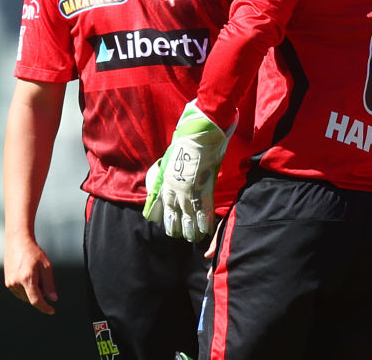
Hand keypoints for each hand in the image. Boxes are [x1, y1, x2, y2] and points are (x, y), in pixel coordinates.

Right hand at [4, 237, 57, 314]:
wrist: (18, 243)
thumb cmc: (34, 253)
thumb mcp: (46, 267)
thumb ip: (49, 284)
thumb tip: (53, 299)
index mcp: (27, 279)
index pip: (36, 300)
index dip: (45, 307)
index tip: (52, 311)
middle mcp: (16, 283)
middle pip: (31, 298)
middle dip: (40, 292)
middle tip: (42, 277)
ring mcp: (10, 284)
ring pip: (25, 296)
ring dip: (32, 291)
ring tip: (34, 274)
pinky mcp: (7, 283)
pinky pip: (20, 292)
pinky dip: (26, 288)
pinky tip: (28, 275)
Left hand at [143, 101, 231, 241]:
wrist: (201, 132)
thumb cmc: (188, 139)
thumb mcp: (173, 156)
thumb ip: (171, 170)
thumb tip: (170, 178)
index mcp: (167, 180)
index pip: (165, 205)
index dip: (169, 218)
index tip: (171, 228)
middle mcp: (175, 188)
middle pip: (176, 214)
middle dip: (179, 227)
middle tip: (183, 236)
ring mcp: (189, 189)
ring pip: (189, 216)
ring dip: (192, 229)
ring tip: (194, 238)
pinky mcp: (204, 187)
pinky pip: (204, 209)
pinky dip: (205, 221)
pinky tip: (206, 230)